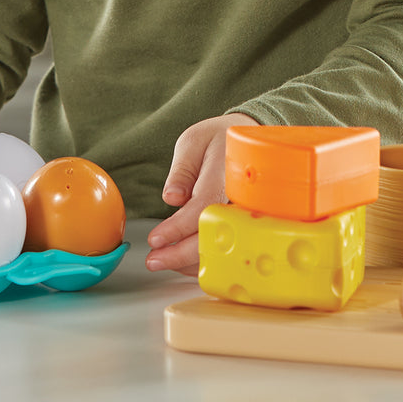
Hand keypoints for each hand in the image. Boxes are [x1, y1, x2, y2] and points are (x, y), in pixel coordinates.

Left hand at [145, 112, 258, 275]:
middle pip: (217, 234)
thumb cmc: (218, 140)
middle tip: (155, 259)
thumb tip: (172, 198)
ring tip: (162, 261)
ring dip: (191, 261)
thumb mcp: (193, 141)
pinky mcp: (244, 224)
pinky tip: (181, 260)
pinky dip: (203, 259)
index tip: (155, 239)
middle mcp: (243, 196)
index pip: (204, 205)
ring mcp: (247, 213)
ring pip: (224, 248)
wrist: (247, 142)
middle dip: (182, 254)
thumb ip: (182, 169)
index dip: (179, 227)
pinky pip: (227, 248)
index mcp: (230, 171)